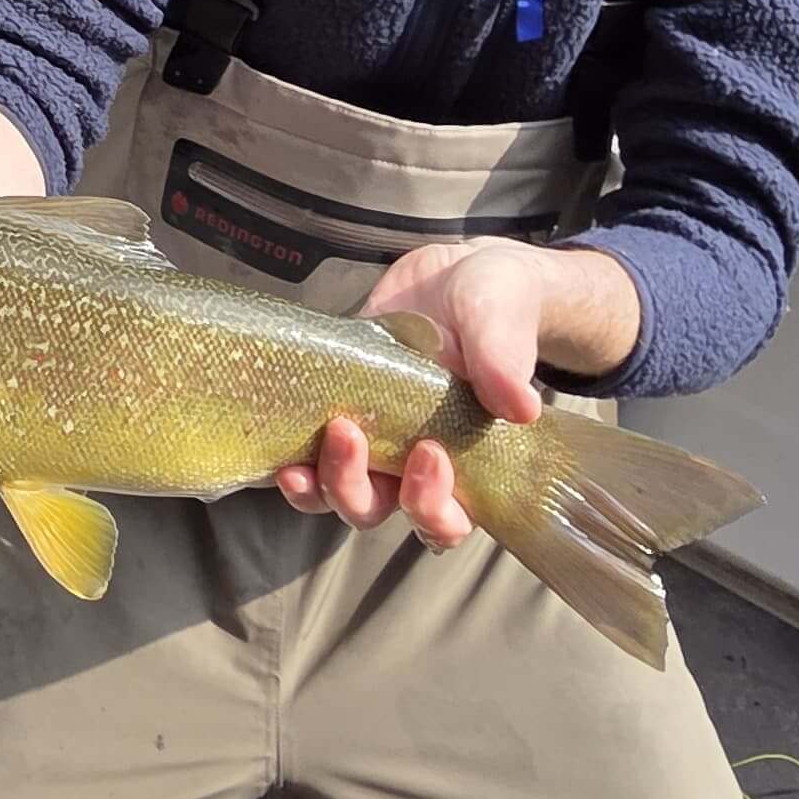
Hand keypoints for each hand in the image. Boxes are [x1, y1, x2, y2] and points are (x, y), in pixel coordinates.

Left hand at [273, 238, 552, 549]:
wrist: (456, 278)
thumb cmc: (495, 307)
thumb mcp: (502, 319)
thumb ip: (505, 359)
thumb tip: (520, 407)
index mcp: (462, 459)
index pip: (446, 521)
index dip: (432, 510)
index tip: (429, 454)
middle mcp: (409, 462)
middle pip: (376, 511)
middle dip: (357, 490)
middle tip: (351, 434)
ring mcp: (368, 440)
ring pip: (334, 492)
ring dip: (316, 483)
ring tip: (300, 456)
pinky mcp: (332, 409)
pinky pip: (304, 453)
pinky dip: (288, 460)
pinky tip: (277, 450)